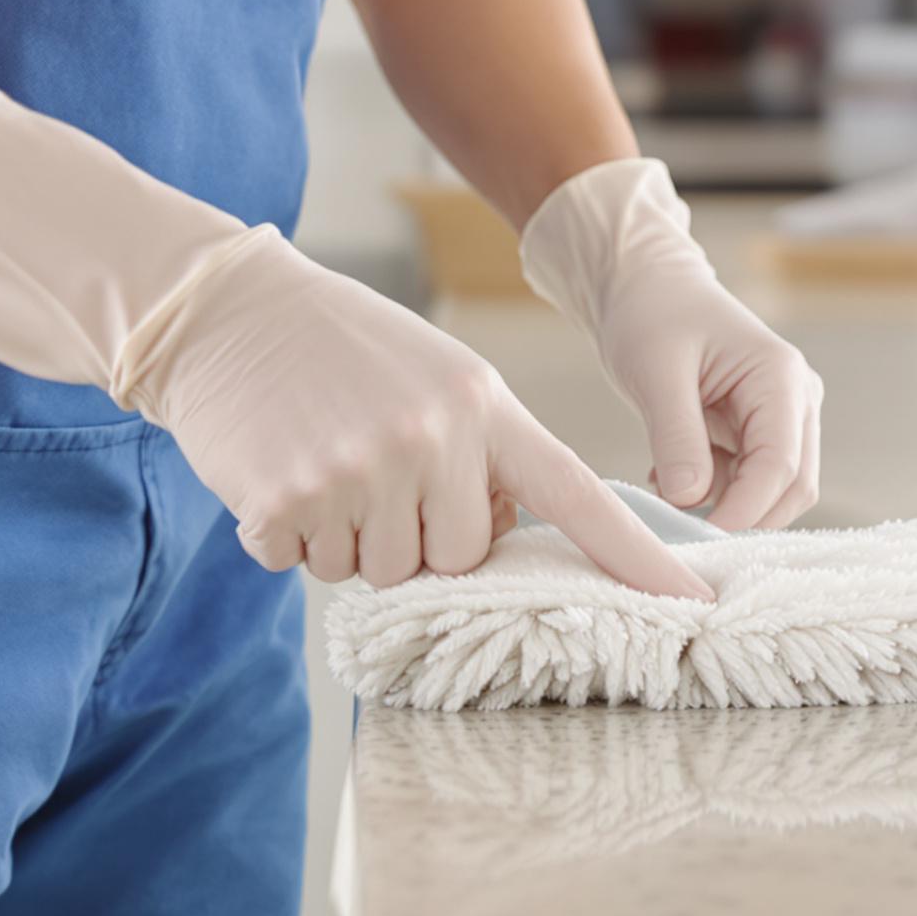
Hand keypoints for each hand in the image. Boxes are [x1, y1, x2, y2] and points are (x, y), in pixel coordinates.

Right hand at [131, 230, 710, 594]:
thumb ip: (484, 451)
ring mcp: (360, 472)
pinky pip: (307, 565)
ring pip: (381, 574)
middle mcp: (432, 439)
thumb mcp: (439, 377)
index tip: (692, 605)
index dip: (636, 557)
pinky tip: (279, 469)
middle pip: (456, 559)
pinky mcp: (288, 502)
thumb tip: (503, 539)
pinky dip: (288, 535)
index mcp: (484, 406)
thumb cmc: (341, 349)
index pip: (577, 495)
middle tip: (374, 466)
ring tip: (325, 460)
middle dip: (417, 533)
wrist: (225, 310)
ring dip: (351, 538)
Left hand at [521, 160, 823, 529]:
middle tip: (679, 527)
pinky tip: (670, 472)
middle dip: (742, 516)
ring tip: (666, 484)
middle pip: (792, 487)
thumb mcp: (656, 373)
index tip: (696, 537)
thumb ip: (676, 437)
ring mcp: (783, 417)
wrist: (645, 289)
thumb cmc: (652, 315)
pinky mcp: (759, 431)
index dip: (744, 511)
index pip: (780, 466)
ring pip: (774, 491)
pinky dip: (714, 492)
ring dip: (725, 505)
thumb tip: (690, 500)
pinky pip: (748, 481)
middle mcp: (796, 399)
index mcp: (780, 377)